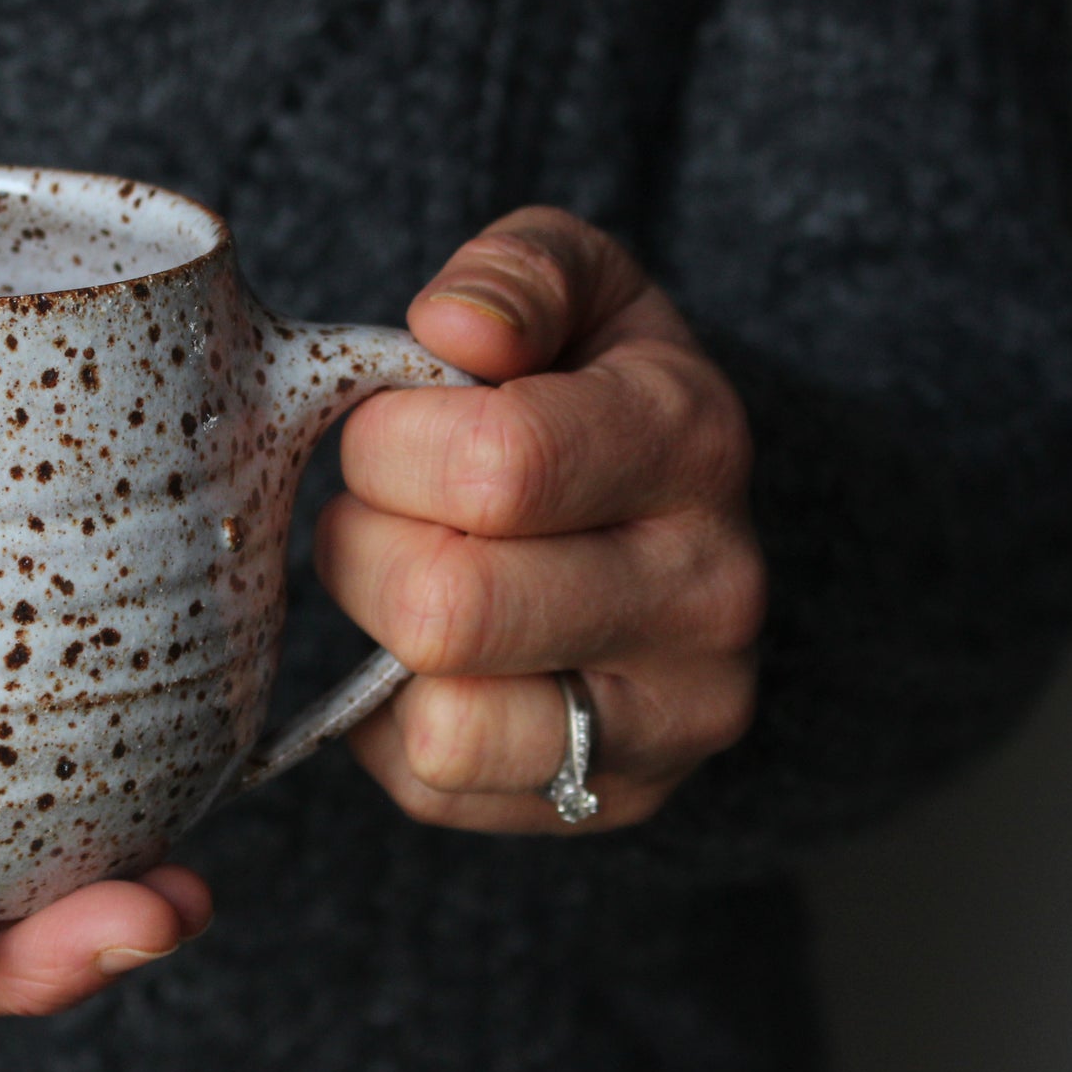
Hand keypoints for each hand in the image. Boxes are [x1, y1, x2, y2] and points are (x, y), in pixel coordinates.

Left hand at [319, 207, 762, 832]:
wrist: (690, 531)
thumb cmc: (600, 395)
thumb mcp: (582, 290)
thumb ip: (519, 270)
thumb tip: (455, 325)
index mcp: (692, 442)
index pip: (496, 465)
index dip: (390, 443)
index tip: (395, 428)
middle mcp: (707, 592)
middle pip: (446, 609)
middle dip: (365, 547)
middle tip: (385, 513)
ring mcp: (672, 717)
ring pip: (442, 727)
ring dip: (380, 643)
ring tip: (411, 580)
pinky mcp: (615, 801)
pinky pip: (434, 785)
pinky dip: (394, 721)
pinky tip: (437, 656)